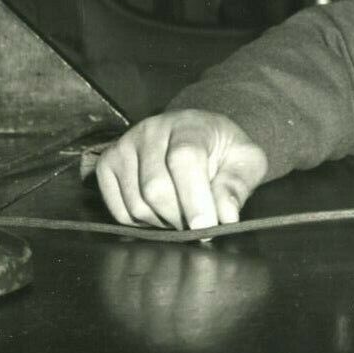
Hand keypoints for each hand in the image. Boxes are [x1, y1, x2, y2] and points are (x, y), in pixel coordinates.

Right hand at [94, 109, 268, 229]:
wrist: (196, 134)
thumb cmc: (223, 150)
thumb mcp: (246, 161)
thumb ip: (238, 185)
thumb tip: (226, 216)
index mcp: (188, 125)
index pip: (184, 158)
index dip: (195, 198)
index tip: (206, 227)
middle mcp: (150, 131)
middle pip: (156, 189)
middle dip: (181, 218)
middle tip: (198, 223)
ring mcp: (124, 147)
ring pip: (137, 204)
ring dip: (162, 223)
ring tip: (181, 215)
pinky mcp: (107, 165)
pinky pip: (120, 211)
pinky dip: (141, 224)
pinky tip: (159, 212)